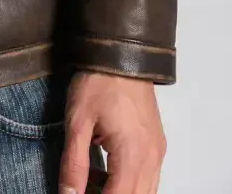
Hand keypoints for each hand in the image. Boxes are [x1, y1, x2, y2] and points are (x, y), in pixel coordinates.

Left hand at [59, 71, 166, 193]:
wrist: (121, 51)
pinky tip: (104, 170)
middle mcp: (152, 157)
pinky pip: (147, 177)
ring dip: (119, 192)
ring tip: (90, 180)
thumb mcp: (78, 121)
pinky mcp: (156, 143)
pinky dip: (128, 182)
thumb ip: (74, 163)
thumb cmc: (99, 80)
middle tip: (82, 188)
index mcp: (133, 155)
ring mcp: (157, 151)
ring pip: (144, 191)